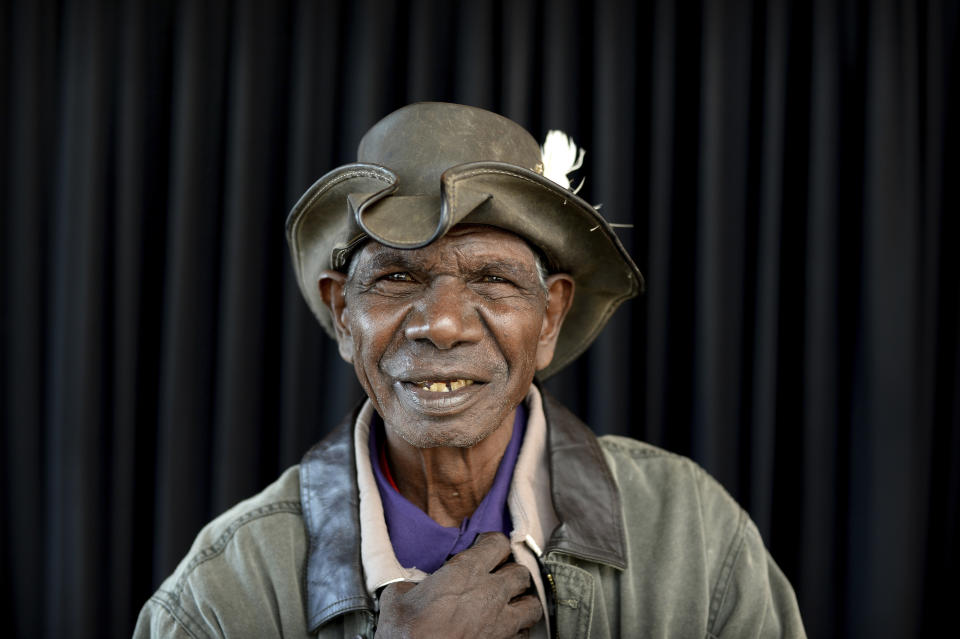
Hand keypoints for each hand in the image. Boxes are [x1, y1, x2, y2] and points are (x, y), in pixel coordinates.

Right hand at [374, 532, 542, 638]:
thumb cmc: (406, 632)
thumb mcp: (397, 597)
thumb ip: (412, 583)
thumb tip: (411, 585)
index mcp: (466, 572)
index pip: (498, 543)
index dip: (493, 543)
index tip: (486, 547)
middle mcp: (490, 594)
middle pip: (521, 573)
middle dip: (512, 573)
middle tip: (500, 576)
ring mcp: (501, 623)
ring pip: (532, 605)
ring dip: (524, 602)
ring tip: (513, 603)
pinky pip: (524, 634)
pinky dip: (519, 630)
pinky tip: (506, 630)